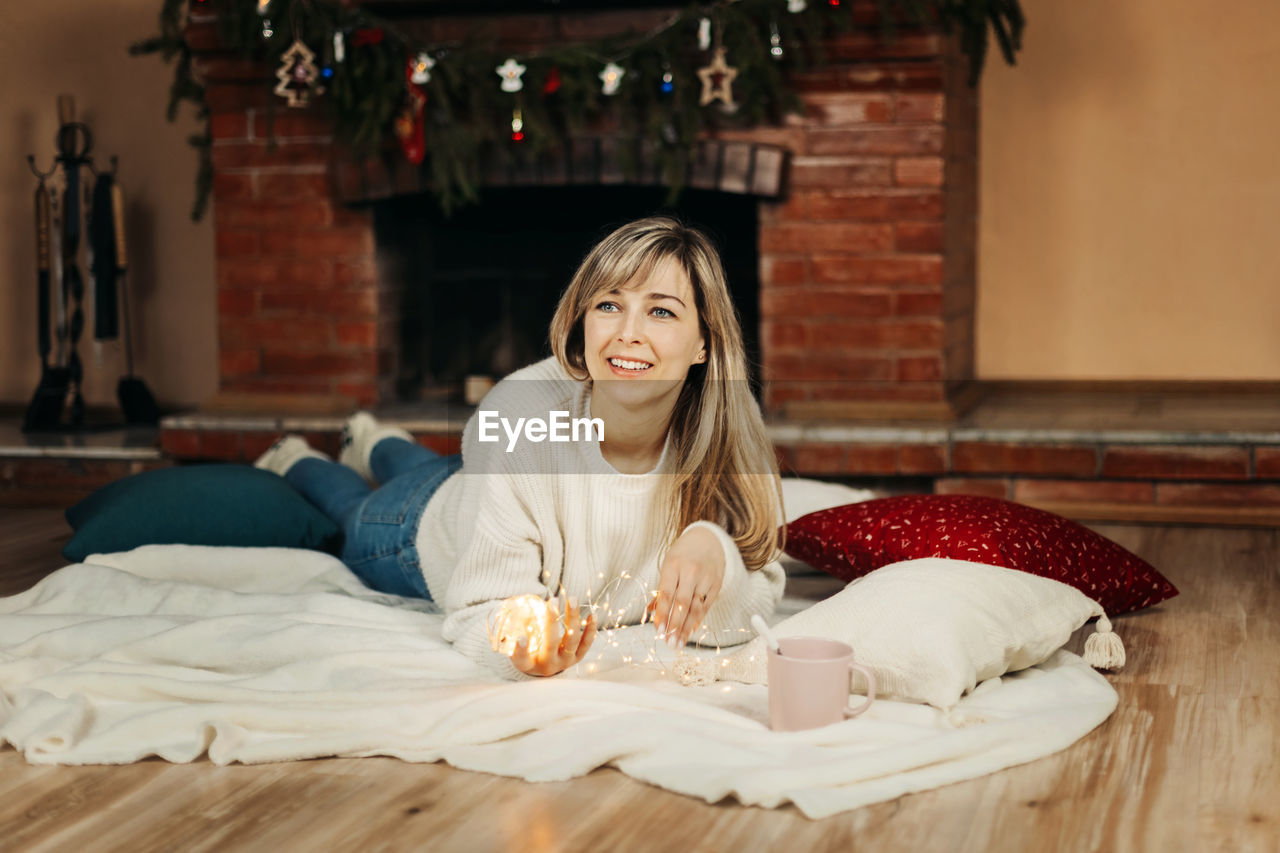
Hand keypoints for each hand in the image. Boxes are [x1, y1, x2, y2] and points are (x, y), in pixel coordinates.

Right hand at [509, 597, 597, 676]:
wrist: (545, 668)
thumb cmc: (528, 651)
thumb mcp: (519, 645)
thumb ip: (519, 631)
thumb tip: (526, 608)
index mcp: (529, 664)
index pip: (522, 659)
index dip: (521, 649)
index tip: (521, 637)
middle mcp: (548, 665)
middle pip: (551, 644)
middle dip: (552, 621)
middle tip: (552, 601)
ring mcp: (565, 662)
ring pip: (572, 641)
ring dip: (572, 618)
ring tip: (572, 600)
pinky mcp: (577, 658)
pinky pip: (586, 644)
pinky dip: (590, 629)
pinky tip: (593, 615)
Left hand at [650, 526, 724, 647]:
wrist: (709, 539)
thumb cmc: (683, 554)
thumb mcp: (668, 565)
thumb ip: (661, 589)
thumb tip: (650, 612)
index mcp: (673, 565)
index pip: (667, 594)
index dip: (662, 614)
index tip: (658, 630)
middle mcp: (690, 572)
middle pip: (682, 604)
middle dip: (675, 626)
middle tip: (669, 643)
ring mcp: (705, 578)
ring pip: (695, 608)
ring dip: (686, 628)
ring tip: (679, 643)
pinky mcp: (716, 584)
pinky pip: (706, 606)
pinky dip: (698, 620)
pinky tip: (691, 631)